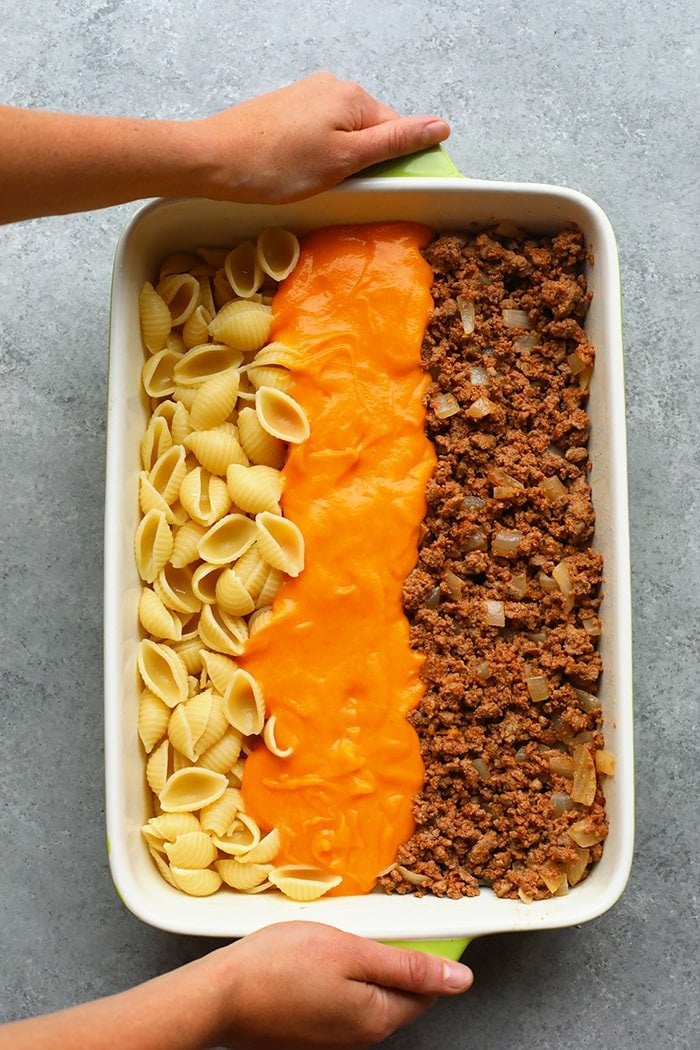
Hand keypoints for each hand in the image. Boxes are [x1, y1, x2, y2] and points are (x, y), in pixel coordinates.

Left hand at [189, 72, 449, 203]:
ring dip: (338, 163)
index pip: (397, 132)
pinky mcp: (287, 110)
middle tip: (336, 188)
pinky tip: (297, 173)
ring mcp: (308, 96)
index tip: (375, 188)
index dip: (391, 165)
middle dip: (362, 164)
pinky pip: (319, 135)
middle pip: (370, 133)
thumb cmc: (276, 165)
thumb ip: (395, 142)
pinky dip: (316, 157)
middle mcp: (333, 87)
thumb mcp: (345, 160)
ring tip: (311, 181)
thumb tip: (439, 125)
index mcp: (353, 97)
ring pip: (343, 137)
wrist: (215, 160)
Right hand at [200, 921, 472, 1048]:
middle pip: (397, 994)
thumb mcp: (352, 952)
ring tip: (337, 938)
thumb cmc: (281, 966)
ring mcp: (333, 1038)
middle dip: (392, 959)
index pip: (427, 990)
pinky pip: (340, 1002)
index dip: (425, 954)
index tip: (409, 925)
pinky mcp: (310, 1032)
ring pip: (367, 996)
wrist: (220, 995)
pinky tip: (317, 958)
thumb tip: (461, 979)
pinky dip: (339, 978)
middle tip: (366, 926)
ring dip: (363, 967)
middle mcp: (361, 1037)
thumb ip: (408, 966)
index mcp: (379, 1017)